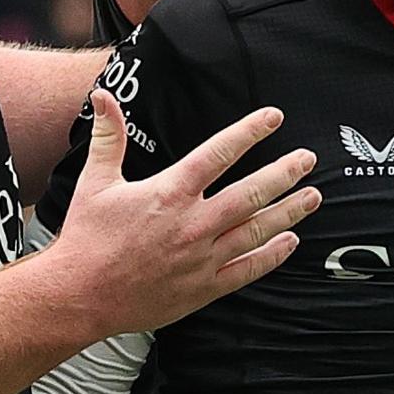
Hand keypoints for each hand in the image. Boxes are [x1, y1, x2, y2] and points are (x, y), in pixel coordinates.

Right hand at [47, 89, 320, 338]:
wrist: (80, 296)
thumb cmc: (87, 239)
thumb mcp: (95, 182)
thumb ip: (108, 138)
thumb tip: (102, 97)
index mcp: (170, 193)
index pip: (219, 153)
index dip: (249, 131)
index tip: (274, 117)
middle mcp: (193, 224)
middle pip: (251, 193)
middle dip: (284, 173)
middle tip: (308, 159)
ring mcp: (202, 259)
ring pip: (257, 230)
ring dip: (289, 212)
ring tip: (313, 196)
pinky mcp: (203, 289)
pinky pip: (247, 269)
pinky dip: (272, 255)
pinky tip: (289, 242)